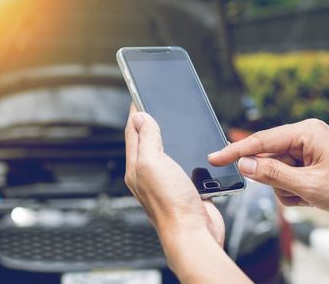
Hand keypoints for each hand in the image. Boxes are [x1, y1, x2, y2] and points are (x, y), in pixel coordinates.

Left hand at [124, 105, 223, 246]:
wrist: (194, 234)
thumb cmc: (172, 204)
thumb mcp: (153, 163)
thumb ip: (147, 139)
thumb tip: (140, 117)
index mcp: (137, 167)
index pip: (133, 132)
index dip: (136, 112)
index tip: (138, 95)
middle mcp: (150, 175)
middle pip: (148, 142)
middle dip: (151, 122)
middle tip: (153, 105)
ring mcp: (167, 182)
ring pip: (167, 152)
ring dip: (169, 137)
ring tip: (170, 122)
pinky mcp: (185, 188)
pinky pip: (183, 165)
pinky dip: (186, 153)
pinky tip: (191, 149)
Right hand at [209, 119, 328, 217]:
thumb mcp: (309, 186)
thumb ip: (272, 174)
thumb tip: (244, 165)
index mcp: (305, 132)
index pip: (260, 142)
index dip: (235, 152)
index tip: (214, 158)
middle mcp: (304, 135)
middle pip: (268, 158)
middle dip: (276, 180)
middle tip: (296, 192)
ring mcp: (308, 147)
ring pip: (277, 170)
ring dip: (288, 188)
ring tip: (311, 195)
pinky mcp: (310, 159)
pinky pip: (288, 174)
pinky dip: (295, 189)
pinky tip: (312, 194)